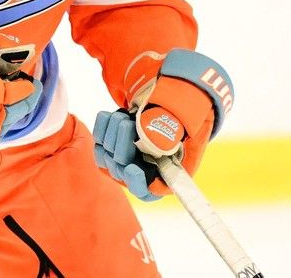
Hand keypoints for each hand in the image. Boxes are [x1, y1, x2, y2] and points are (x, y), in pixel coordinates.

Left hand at [93, 49, 232, 200]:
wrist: (173, 98)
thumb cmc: (187, 112)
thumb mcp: (191, 120)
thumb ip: (175, 132)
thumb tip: (156, 145)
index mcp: (171, 171)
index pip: (150, 191)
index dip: (138, 184)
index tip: (131, 169)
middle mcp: (148, 170)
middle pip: (123, 172)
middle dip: (122, 147)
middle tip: (127, 123)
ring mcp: (130, 159)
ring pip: (108, 159)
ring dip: (110, 136)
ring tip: (122, 116)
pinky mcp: (115, 147)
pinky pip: (99, 145)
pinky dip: (101, 129)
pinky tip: (109, 116)